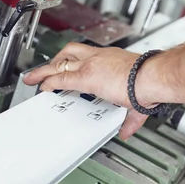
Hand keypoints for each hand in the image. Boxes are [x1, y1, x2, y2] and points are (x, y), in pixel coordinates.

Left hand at [23, 43, 148, 138]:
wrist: (150, 76)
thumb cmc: (148, 82)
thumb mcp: (137, 100)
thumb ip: (130, 118)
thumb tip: (126, 131)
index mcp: (111, 59)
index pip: (87, 55)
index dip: (75, 61)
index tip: (69, 67)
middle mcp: (98, 58)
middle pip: (69, 53)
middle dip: (56, 60)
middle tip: (46, 68)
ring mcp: (90, 65)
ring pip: (60, 64)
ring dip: (45, 70)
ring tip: (34, 77)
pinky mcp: (85, 77)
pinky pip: (60, 78)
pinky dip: (49, 82)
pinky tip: (42, 87)